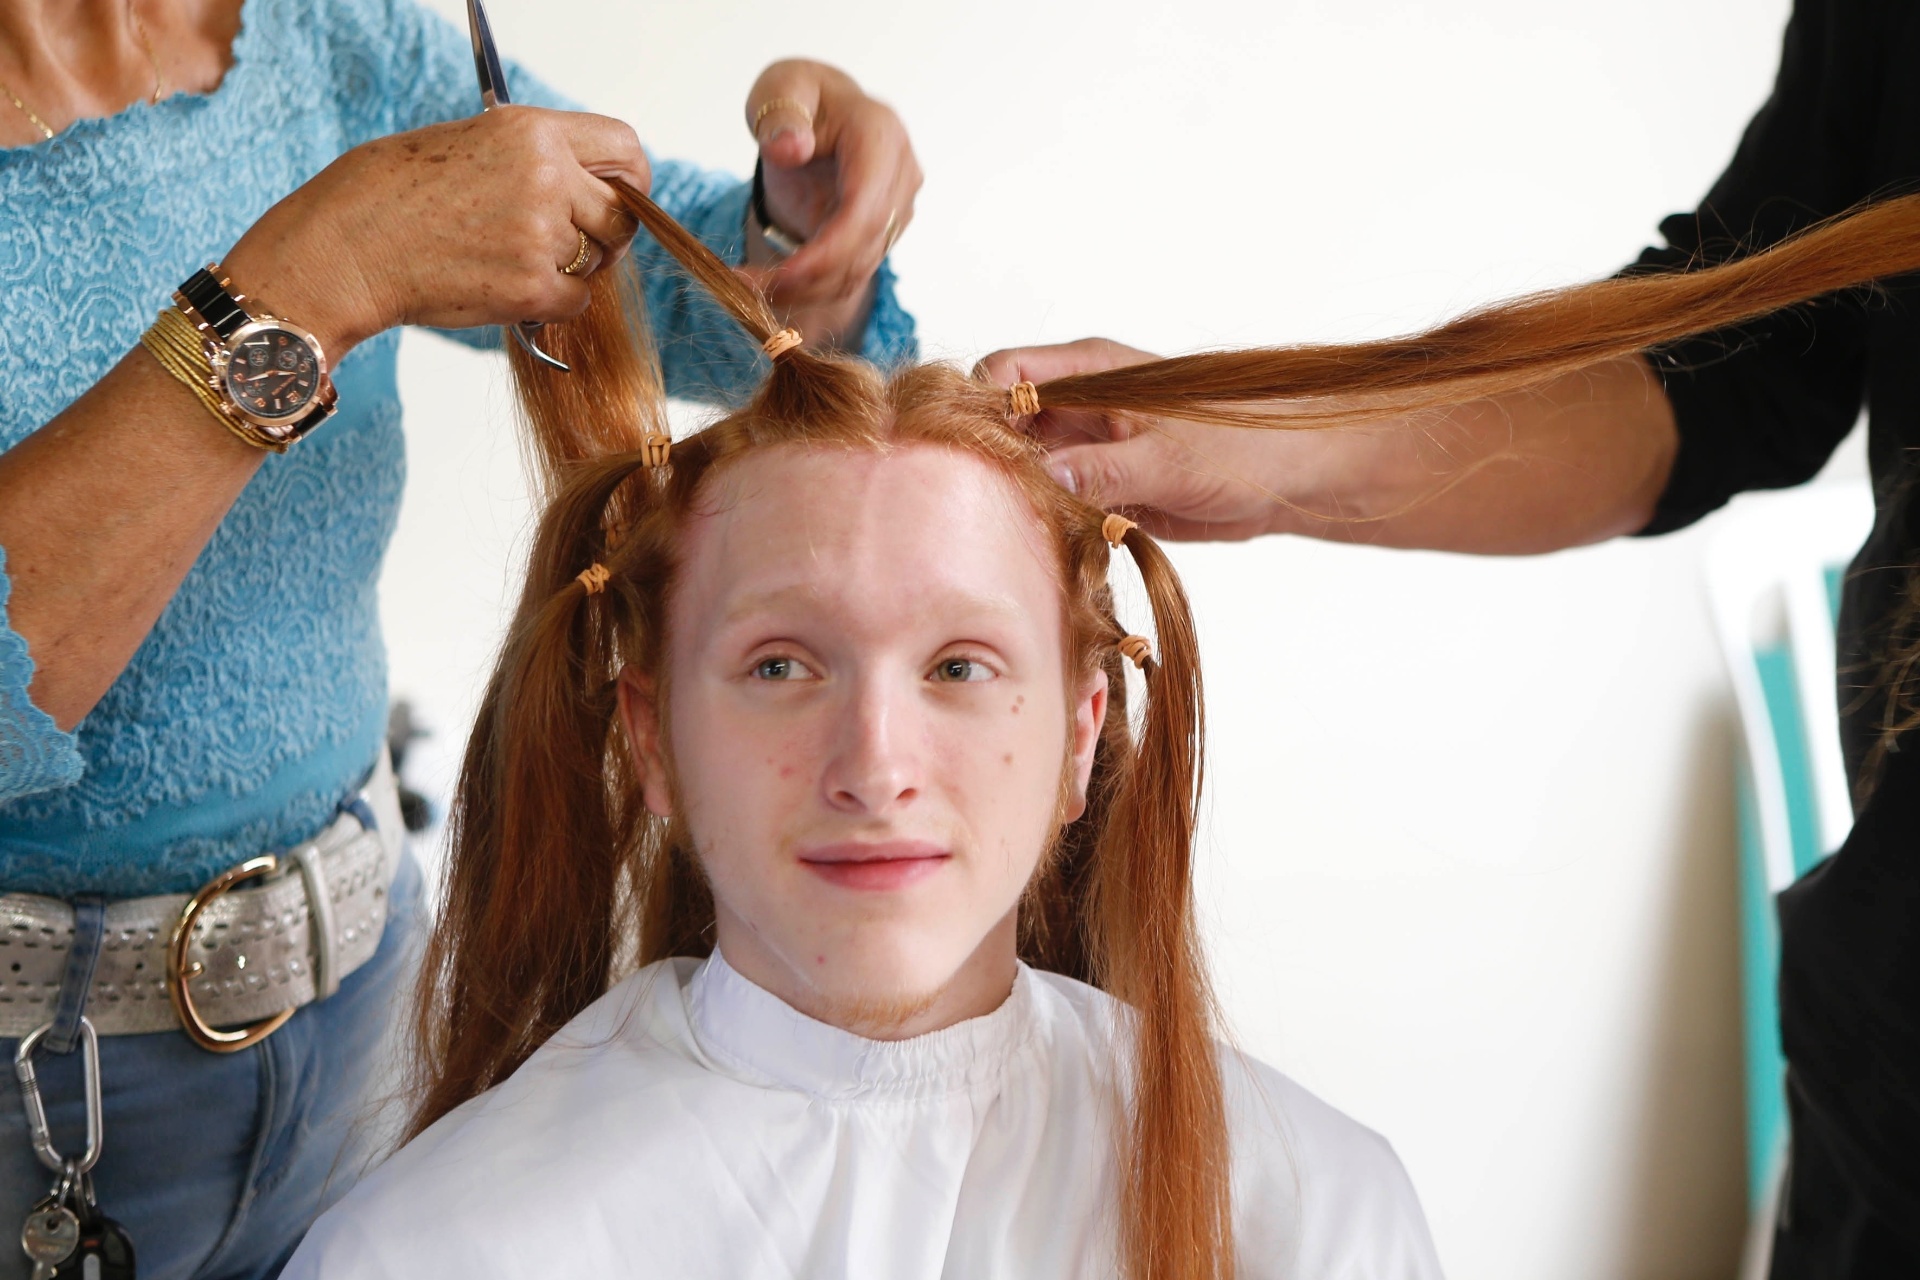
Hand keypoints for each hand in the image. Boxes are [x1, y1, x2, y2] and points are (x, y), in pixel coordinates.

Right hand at [223, 107, 649, 354]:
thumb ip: (533, 156)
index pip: (625, 147)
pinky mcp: (531, 287)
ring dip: (571, 268)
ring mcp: (542, 234)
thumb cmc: (390, 195)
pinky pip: (576, 301)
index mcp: (532, 131)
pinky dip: (550, 302)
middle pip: (622, 214)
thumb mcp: (469, 142)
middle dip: (605, 234)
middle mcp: (546, 177)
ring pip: (598, 261)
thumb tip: (588, 181)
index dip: (631, 179)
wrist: (346, 248)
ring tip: (511, 258)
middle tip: (568, 243)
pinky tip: (504, 286)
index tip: (619, 196)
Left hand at [743, 60, 919, 338]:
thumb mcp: (780, 89)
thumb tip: (793, 148)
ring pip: (858, 269)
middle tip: (747, 288)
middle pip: (865, 246)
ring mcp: (899, 207)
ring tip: (749, 286)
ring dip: (805, 290)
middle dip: (809, 278)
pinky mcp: (885, 233)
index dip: (829, 250)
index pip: (866, 207)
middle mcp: (901, 174)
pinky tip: (770, 284)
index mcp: (880, 134)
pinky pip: (850, 273)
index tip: (782, 275)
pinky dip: (810, 288)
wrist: (820, 116)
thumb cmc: (799, 99)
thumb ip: (782, 113)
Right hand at [978, 338, 1340, 540]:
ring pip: (1027, 469)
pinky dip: (1048, 522)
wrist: (1293, 476)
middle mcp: (1080, 405)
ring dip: (1019, 499)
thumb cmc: (1244, 443)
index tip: (967, 455)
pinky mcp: (1105, 485)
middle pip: (1005, 425)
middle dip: (991, 463)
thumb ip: (1102, 469)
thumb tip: (1042, 477)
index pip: (1003, 374)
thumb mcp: (1168, 458)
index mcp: (1089, 372)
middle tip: (983, 509)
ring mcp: (1090, 447)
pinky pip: (1057, 502)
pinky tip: (1045, 546)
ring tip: (1012, 534)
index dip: (976, 406)